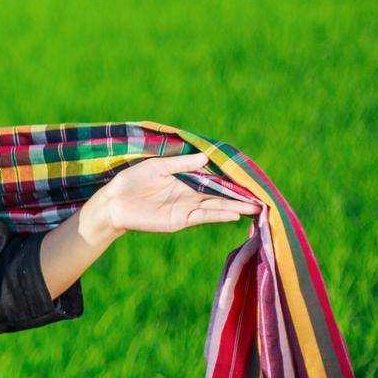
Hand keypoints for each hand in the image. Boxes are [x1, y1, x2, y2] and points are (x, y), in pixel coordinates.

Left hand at [93, 152, 262, 236]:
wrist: (114, 201)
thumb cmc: (133, 181)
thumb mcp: (159, 166)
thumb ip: (182, 164)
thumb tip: (206, 157)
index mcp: (186, 184)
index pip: (215, 185)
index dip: (232, 186)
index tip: (251, 185)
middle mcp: (190, 198)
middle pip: (220, 199)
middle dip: (240, 200)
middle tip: (264, 201)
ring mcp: (186, 210)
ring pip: (215, 208)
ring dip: (235, 209)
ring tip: (256, 209)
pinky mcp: (178, 220)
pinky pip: (202, 216)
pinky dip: (217, 215)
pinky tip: (233, 214)